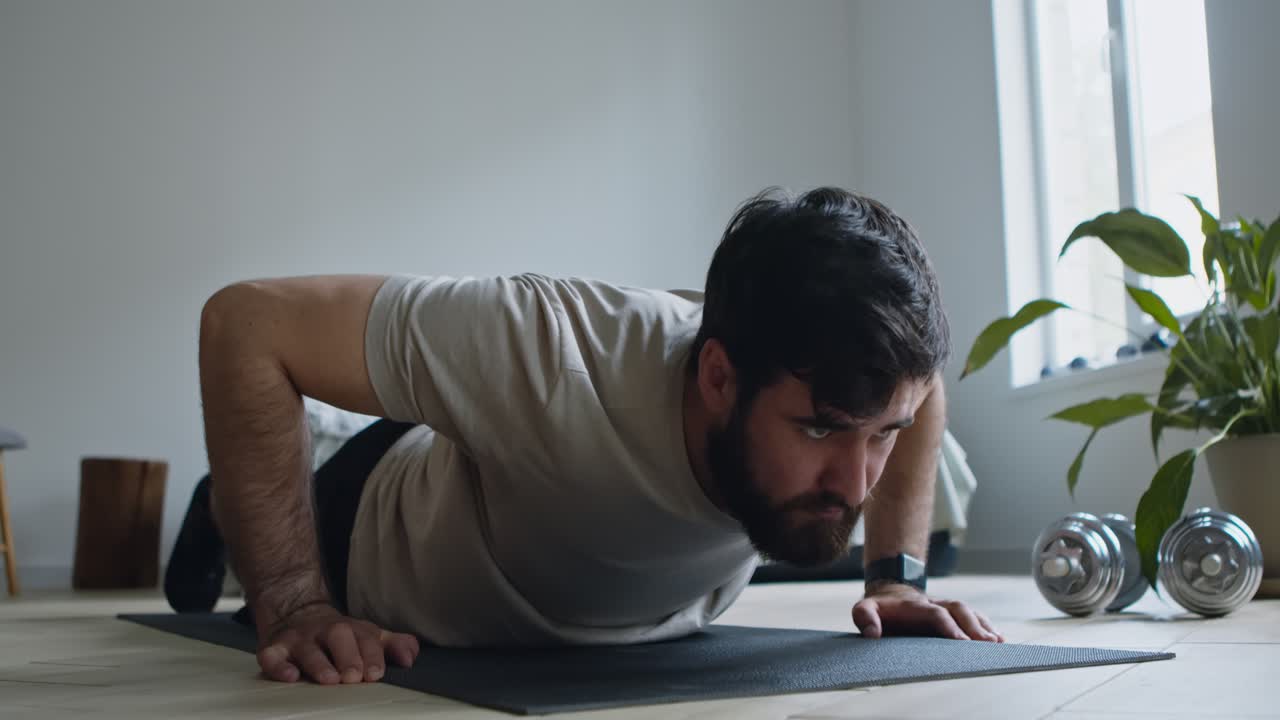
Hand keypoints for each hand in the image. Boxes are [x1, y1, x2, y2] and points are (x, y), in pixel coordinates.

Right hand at [256, 603, 420, 683]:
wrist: (295, 612)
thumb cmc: (338, 634)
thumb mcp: (366, 635)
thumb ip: (391, 645)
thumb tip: (410, 656)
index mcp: (351, 629)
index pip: (366, 639)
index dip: (372, 655)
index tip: (376, 673)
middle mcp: (325, 631)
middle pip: (338, 637)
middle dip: (348, 657)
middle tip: (354, 676)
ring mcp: (299, 639)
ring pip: (308, 648)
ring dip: (318, 664)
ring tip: (329, 679)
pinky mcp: (274, 648)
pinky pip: (272, 655)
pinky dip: (278, 665)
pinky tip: (289, 676)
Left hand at [852, 582, 1003, 642]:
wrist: (891, 592)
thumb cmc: (880, 607)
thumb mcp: (864, 608)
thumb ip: (864, 617)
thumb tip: (872, 634)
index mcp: (914, 606)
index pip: (936, 614)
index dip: (949, 626)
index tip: (961, 642)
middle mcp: (934, 603)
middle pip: (958, 610)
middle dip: (973, 627)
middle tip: (986, 645)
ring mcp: (945, 606)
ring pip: (969, 612)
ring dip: (984, 627)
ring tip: (997, 643)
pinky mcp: (953, 613)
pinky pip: (974, 617)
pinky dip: (987, 626)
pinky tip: (999, 639)